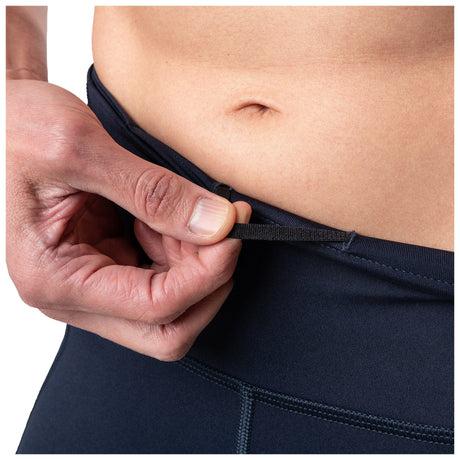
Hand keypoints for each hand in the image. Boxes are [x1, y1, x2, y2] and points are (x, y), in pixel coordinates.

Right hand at [6, 79, 250, 360]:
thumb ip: (153, 191)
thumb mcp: (79, 149)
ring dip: (197, 263)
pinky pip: (163, 277)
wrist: (0, 120)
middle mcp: (75, 294)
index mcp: (56, 279)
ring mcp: (95, 282)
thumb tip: (216, 224)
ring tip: (195, 212)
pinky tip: (179, 216)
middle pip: (168, 328)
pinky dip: (185, 251)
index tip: (233, 232)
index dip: (207, 275)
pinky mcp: (109, 264)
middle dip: (207, 282)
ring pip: (172, 306)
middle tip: (223, 230)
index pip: (155, 308)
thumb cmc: (13, 130)